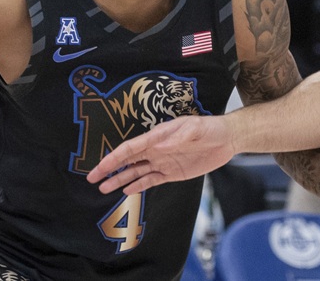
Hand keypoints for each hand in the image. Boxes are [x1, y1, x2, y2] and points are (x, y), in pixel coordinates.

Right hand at [87, 115, 234, 193]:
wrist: (227, 138)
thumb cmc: (209, 128)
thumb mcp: (195, 128)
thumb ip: (177, 137)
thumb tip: (158, 147)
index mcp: (158, 137)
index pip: (131, 148)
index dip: (113, 157)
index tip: (99, 167)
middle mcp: (156, 149)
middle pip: (127, 160)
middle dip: (109, 169)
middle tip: (92, 179)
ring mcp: (163, 162)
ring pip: (136, 172)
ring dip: (120, 179)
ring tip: (103, 189)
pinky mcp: (172, 172)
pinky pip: (151, 180)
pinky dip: (138, 186)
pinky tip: (126, 191)